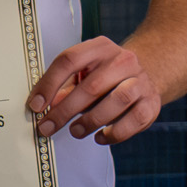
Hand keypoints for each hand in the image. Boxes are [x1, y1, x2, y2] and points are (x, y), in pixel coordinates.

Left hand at [29, 37, 163, 145]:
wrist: (146, 75)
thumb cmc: (104, 78)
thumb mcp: (83, 75)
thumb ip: (64, 88)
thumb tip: (43, 107)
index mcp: (99, 48)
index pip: (70, 60)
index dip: (49, 84)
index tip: (35, 106)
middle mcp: (123, 60)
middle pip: (92, 86)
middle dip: (65, 111)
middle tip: (47, 127)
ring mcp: (141, 80)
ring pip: (118, 100)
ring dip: (91, 120)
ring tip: (75, 131)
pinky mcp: (152, 102)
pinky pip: (135, 119)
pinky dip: (115, 133)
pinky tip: (100, 137)